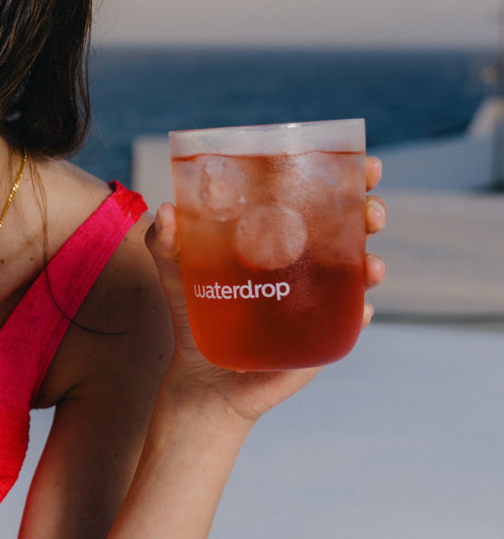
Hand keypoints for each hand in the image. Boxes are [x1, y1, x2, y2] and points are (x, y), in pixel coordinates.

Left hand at [145, 154, 388, 423]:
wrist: (200, 375)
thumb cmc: (192, 311)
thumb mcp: (174, 270)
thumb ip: (165, 240)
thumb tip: (167, 210)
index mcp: (281, 233)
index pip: (321, 196)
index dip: (349, 177)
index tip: (368, 164)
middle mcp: (306, 261)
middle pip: (352, 228)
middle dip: (371, 212)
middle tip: (370, 210)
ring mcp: (318, 298)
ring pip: (361, 273)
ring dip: (373, 264)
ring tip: (371, 266)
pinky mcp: (318, 335)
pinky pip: (349, 322)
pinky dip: (360, 314)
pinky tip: (362, 309)